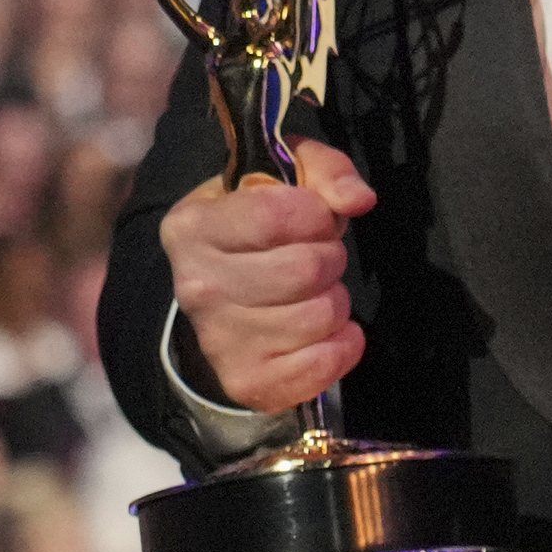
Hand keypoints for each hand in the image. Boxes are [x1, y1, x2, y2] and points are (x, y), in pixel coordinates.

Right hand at [157, 148, 378, 414]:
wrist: (219, 294)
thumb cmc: (257, 226)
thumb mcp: (283, 178)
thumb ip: (325, 170)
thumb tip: (358, 200)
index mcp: (193, 226)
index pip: (275, 215)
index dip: (315, 215)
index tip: (315, 219)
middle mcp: (195, 286)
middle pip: (304, 269)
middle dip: (330, 258)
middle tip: (317, 259)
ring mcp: (217, 339)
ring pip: (319, 316)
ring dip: (334, 302)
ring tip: (313, 294)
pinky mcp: (246, 381)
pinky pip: (321, 366)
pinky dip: (340, 348)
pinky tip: (324, 333)